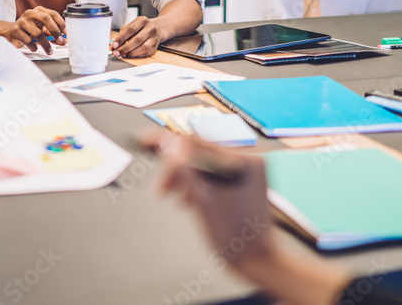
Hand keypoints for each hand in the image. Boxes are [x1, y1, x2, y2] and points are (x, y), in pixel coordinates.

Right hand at [3, 7, 66, 53]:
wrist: (10, 31)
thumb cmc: (28, 29)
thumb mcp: (40, 28)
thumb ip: (51, 33)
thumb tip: (63, 40)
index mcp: (39, 11)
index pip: (53, 14)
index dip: (61, 24)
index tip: (65, 33)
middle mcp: (31, 13)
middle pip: (46, 19)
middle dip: (55, 31)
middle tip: (60, 41)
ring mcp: (22, 21)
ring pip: (38, 33)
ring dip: (46, 44)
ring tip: (49, 50)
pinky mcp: (16, 30)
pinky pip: (29, 41)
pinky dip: (34, 47)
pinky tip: (35, 48)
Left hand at [111, 16, 163, 57]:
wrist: (157, 28)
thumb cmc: (141, 27)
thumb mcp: (132, 26)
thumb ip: (122, 35)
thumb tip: (113, 46)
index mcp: (142, 20)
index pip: (130, 30)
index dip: (121, 38)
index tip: (114, 45)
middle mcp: (150, 28)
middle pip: (137, 40)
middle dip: (125, 48)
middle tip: (117, 53)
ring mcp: (155, 37)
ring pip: (143, 48)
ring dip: (131, 53)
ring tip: (123, 54)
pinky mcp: (156, 46)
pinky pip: (146, 53)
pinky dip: (137, 55)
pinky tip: (130, 55)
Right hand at [143, 131, 277, 272]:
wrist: (256, 260)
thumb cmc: (235, 237)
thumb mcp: (203, 200)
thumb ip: (184, 170)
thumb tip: (167, 144)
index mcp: (241, 160)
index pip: (196, 142)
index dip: (167, 141)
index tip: (145, 141)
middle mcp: (246, 159)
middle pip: (198, 152)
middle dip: (175, 168)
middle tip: (161, 189)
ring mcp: (244, 170)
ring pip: (202, 163)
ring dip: (184, 177)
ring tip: (176, 198)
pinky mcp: (240, 180)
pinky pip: (211, 172)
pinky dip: (196, 183)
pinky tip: (188, 199)